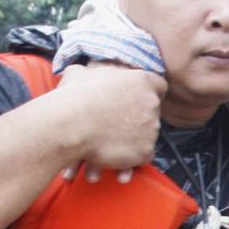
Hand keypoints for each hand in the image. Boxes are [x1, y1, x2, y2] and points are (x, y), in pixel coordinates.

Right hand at [52, 61, 166, 182]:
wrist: (69, 126)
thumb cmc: (73, 97)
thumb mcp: (80, 74)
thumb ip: (91, 72)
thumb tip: (81, 72)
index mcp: (142, 81)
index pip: (159, 86)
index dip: (148, 93)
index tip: (137, 101)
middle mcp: (152, 104)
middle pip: (153, 111)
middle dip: (139, 117)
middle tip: (118, 123)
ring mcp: (151, 129)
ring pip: (148, 134)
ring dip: (134, 138)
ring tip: (111, 141)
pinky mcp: (146, 151)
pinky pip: (145, 155)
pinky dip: (133, 156)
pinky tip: (116, 153)